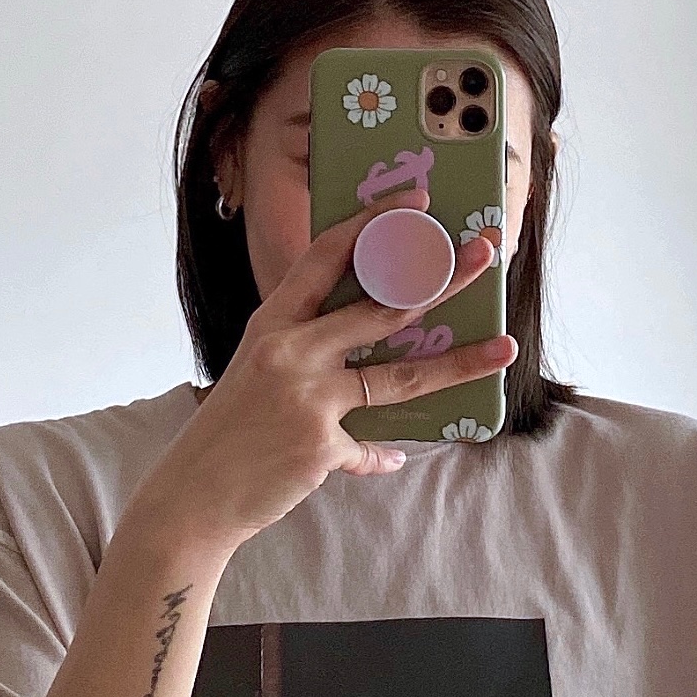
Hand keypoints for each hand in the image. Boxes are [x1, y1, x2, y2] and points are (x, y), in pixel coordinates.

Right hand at [131, 201, 510, 569]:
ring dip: (459, 363)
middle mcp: (290, 351)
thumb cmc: (228, 430)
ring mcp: (307, 398)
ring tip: (504, 348)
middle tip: (483, 255)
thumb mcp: (257, 372)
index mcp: (272, 323)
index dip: (373, 222)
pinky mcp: (320, 446)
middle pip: (383, 306)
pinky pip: (371, 446)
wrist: (192, 496)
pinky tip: (392, 456)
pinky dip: (381, 453)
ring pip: (400, 375)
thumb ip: (305, 351)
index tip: (414, 200)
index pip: (327, 255)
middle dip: (441, 276)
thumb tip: (366, 348)